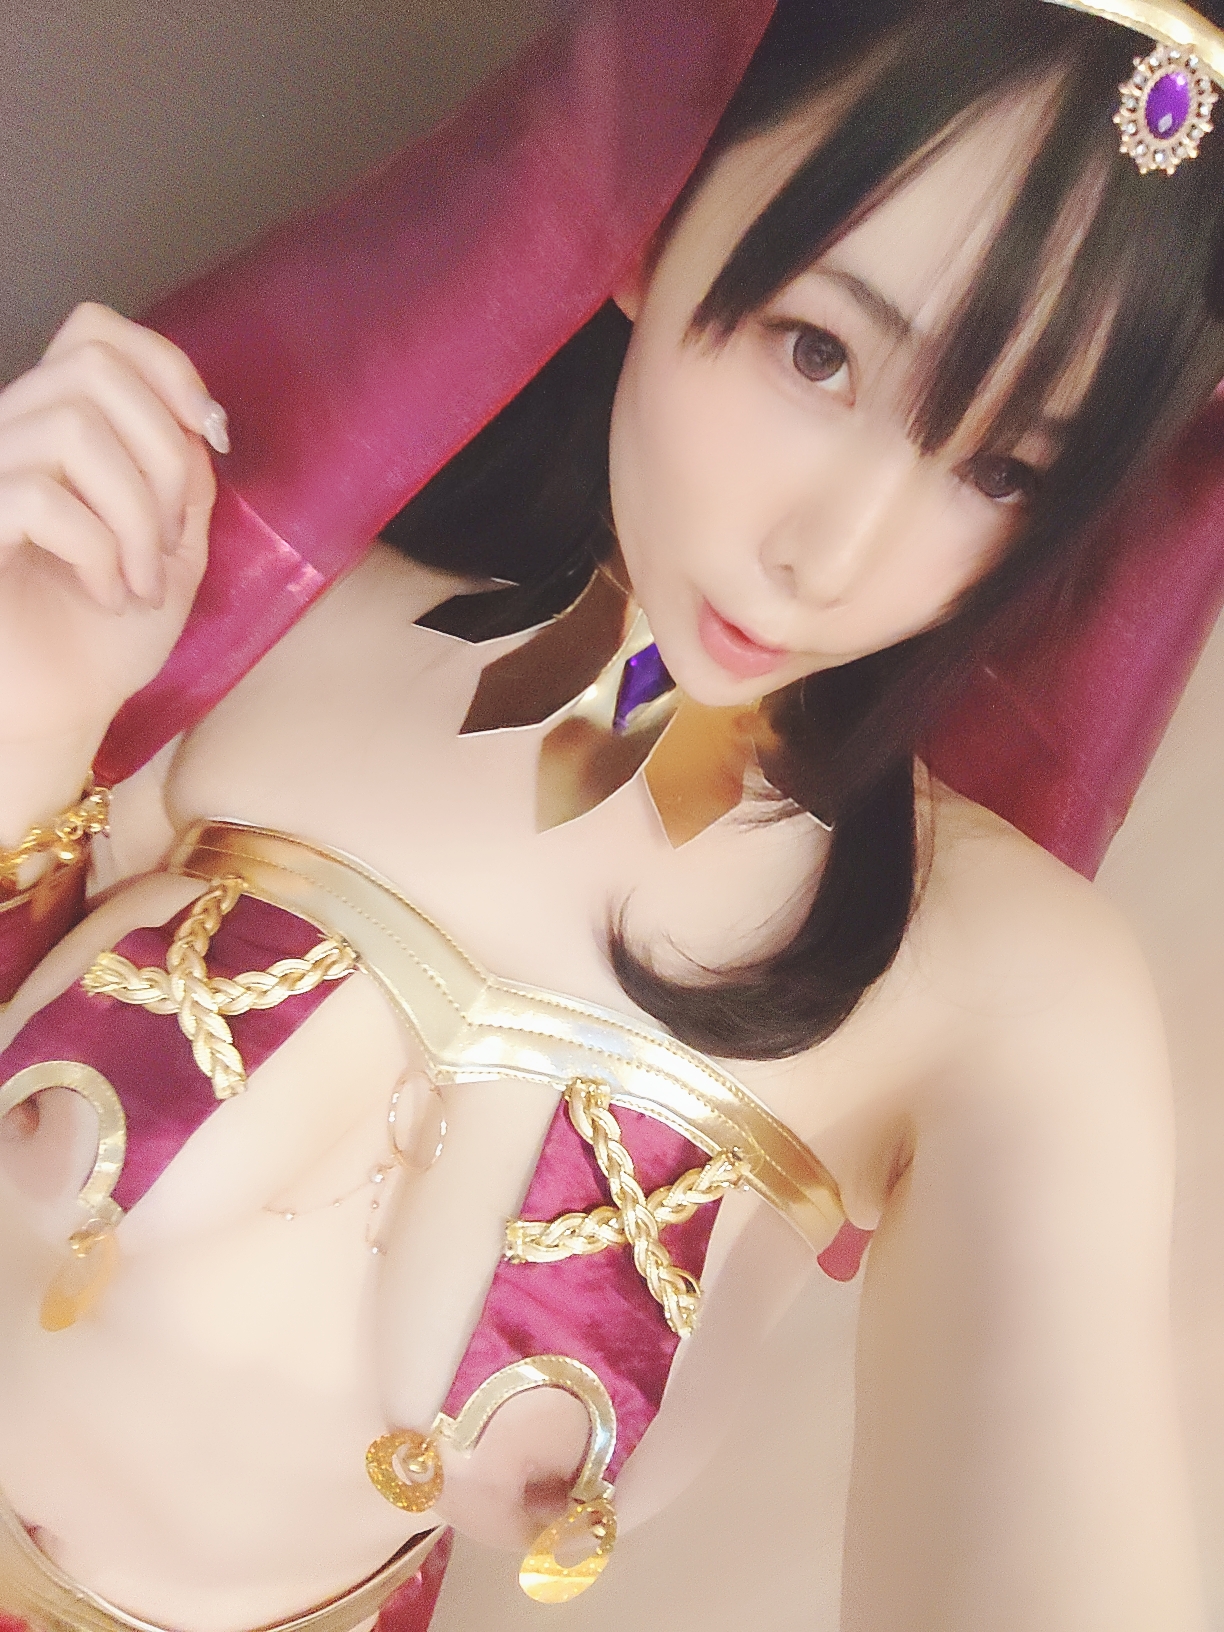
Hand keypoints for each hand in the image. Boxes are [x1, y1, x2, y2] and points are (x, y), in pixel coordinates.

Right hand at [0, 302, 224, 756]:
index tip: (208, 434)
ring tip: (141, 583)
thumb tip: (193, 423)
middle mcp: (9, 438)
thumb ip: (183, 478)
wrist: (59, 715)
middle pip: (93, 368)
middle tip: (170, 539)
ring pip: (74, 429)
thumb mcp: (172, 548)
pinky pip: (40, 497)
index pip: (93, 330)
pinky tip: (105, 594)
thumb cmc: (105, 637)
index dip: (163, 362)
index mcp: (56, 431)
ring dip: (135, 514)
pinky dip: (97, 549)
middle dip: (162, 454)